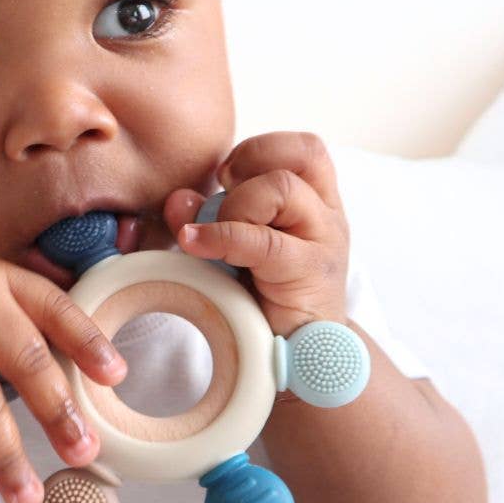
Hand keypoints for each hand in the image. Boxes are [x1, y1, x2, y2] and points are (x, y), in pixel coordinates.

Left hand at [162, 132, 349, 337]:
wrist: (299, 354)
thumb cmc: (266, 292)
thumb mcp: (236, 245)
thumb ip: (208, 217)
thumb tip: (176, 199)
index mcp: (316, 201)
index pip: (305, 148)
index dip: (261, 148)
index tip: (227, 175)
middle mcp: (327, 215)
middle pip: (303, 155)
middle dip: (250, 162)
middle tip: (223, 190)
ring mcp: (324, 242)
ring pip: (283, 188)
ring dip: (235, 203)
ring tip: (214, 231)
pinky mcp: (310, 273)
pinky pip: (263, 241)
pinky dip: (221, 237)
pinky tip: (195, 245)